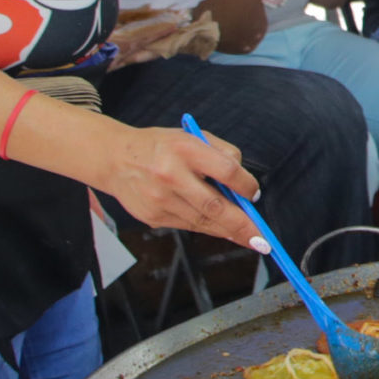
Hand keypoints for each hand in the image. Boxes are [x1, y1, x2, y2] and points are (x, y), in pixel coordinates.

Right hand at [100, 124, 267, 250]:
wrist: (116, 160)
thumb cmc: (162, 147)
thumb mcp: (192, 137)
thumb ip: (222, 154)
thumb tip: (246, 186)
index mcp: (185, 149)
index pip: (225, 171)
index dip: (245, 186)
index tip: (253, 194)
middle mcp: (171, 175)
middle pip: (215, 206)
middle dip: (242, 225)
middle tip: (262, 240)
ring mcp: (160, 199)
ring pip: (203, 221)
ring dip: (228, 231)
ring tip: (249, 238)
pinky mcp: (153, 217)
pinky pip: (188, 226)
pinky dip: (208, 228)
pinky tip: (222, 230)